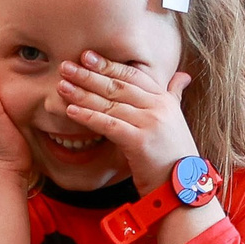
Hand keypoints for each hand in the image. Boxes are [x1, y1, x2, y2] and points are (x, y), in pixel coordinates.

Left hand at [56, 52, 199, 191]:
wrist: (182, 187)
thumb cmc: (173, 157)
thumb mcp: (176, 121)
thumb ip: (175, 96)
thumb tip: (182, 77)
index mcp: (165, 100)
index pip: (133, 75)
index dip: (109, 65)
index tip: (87, 56)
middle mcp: (158, 107)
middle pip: (117, 86)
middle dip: (89, 75)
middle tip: (66, 66)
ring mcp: (150, 123)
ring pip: (110, 104)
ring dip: (82, 94)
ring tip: (62, 85)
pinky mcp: (140, 142)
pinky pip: (109, 125)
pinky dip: (88, 117)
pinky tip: (70, 111)